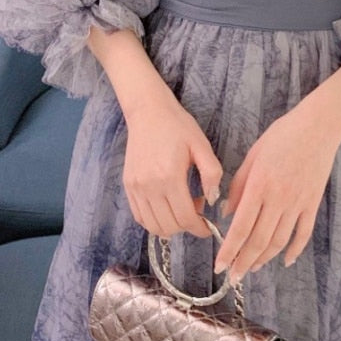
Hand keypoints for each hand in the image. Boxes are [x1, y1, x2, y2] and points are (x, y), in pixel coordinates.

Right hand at [122, 93, 222, 238]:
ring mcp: (136, 188)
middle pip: (169, 226)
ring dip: (170, 226)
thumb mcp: (202, 145)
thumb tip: (212, 199)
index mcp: (170, 177)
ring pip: (152, 226)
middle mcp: (149, 186)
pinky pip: (140, 216)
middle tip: (197, 212)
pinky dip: (154, 220)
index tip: (208, 228)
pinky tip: (166, 206)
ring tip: (182, 208)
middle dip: (187, 227)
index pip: (185, 218)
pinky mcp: (128, 186)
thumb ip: (211, 173)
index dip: (199, 229)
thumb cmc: (178, 126)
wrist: (148, 112)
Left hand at [214, 106, 339, 282]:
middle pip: (259, 240)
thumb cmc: (281, 136)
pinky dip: (294, 250)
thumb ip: (238, 187)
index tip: (219, 266)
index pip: (241, 227)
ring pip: (279, 241)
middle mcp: (278, 199)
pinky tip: (286, 261)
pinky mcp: (313, 203)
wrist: (318, 127)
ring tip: (252, 269)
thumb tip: (227, 214)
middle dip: (244, 262)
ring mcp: (298, 203)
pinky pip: (303, 233)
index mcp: (259, 186)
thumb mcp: (252, 156)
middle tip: (233, 278)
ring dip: (264, 259)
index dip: (229, 250)